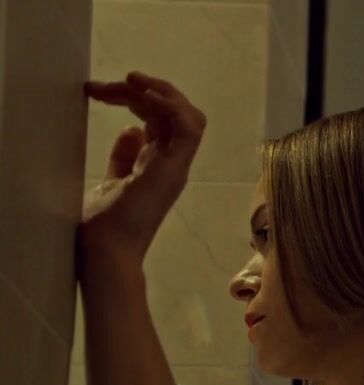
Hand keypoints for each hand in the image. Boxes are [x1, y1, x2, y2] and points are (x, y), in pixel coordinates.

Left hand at [79, 71, 206, 275]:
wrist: (106, 250)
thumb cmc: (105, 225)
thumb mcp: (112, 179)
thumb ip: (124, 157)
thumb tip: (131, 130)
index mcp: (159, 164)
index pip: (160, 118)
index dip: (134, 97)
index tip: (98, 91)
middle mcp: (173, 163)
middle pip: (174, 111)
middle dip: (142, 89)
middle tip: (104, 85)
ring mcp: (176, 167)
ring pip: (189, 115)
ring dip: (161, 91)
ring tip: (131, 81)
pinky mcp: (174, 170)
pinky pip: (189, 129)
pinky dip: (172, 106)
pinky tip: (146, 95)